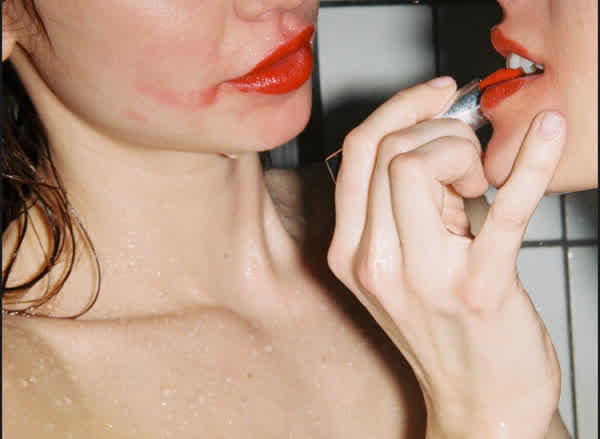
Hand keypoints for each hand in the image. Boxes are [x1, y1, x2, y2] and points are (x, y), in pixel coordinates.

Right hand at [328, 77, 565, 438]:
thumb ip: (395, 205)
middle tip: (466, 163)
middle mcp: (372, 262)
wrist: (479, 399)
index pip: (356, 152)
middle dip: (435, 132)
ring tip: (480, 185)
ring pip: (416, 164)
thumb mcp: (396, 266)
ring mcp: (420, 278)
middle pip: (385, 150)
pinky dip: (531, 163)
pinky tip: (552, 133)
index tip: (433, 95)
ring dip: (461, 152)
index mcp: (349, 252)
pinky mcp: (478, 287)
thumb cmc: (443, 328)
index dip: (397, 109)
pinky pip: (503, 208)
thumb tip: (428, 135)